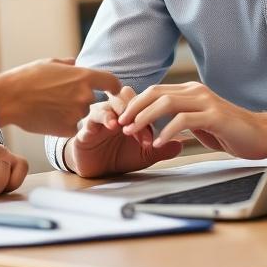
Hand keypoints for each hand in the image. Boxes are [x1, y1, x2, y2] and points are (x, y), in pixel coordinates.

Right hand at [0, 59, 120, 135]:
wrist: (9, 98)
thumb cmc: (27, 77)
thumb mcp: (50, 63)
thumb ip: (68, 65)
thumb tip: (75, 63)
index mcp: (84, 76)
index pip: (112, 82)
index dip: (113, 86)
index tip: (112, 90)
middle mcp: (85, 96)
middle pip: (92, 99)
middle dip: (80, 98)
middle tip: (58, 96)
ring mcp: (77, 114)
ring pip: (80, 113)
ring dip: (70, 111)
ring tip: (48, 105)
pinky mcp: (68, 129)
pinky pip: (71, 127)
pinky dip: (62, 123)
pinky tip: (46, 116)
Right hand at [66, 86, 182, 177]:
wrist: (96, 170)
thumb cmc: (118, 157)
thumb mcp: (144, 155)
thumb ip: (161, 149)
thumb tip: (181, 145)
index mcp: (128, 113)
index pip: (141, 101)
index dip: (151, 112)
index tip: (159, 132)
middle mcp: (113, 110)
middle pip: (124, 95)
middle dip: (137, 110)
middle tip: (144, 131)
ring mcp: (98, 117)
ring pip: (109, 103)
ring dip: (122, 114)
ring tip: (128, 127)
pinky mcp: (85, 129)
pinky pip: (92, 118)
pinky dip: (103, 119)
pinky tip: (112, 127)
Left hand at [118, 82, 266, 159]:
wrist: (262, 136)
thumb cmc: (230, 132)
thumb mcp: (199, 123)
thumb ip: (180, 118)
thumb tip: (155, 123)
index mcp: (190, 91)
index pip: (155, 91)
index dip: (135, 104)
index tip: (122, 119)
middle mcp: (196, 91)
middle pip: (156, 92)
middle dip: (134, 108)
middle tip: (121, 125)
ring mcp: (206, 102)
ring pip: (166, 102)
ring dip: (145, 118)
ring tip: (133, 133)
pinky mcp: (215, 116)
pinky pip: (184, 120)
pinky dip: (167, 131)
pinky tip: (158, 142)